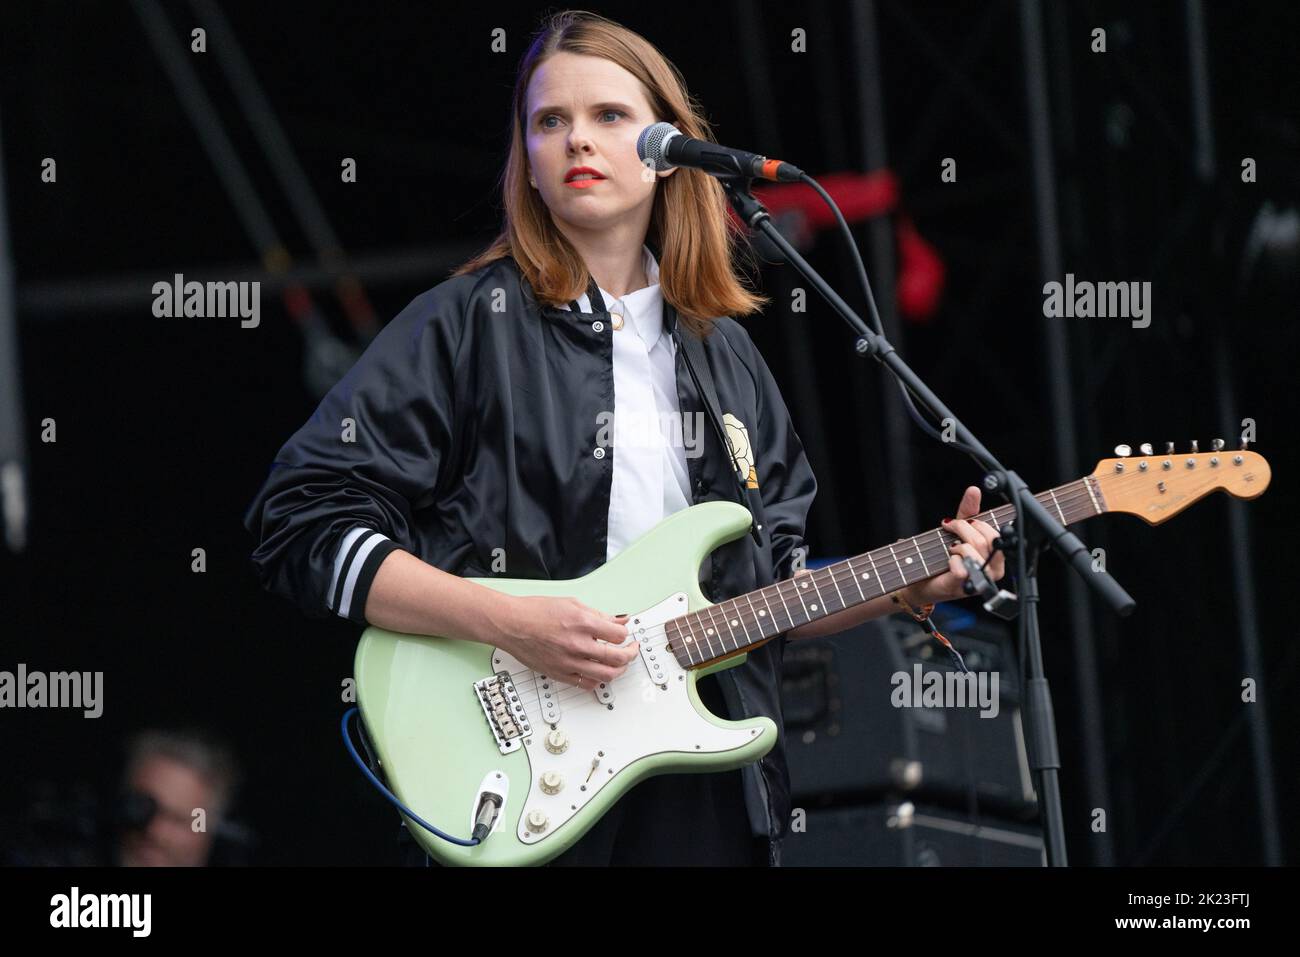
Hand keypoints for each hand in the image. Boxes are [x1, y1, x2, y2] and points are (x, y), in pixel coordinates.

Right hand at [492, 595, 639, 689]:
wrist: (511, 624)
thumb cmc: (535, 612)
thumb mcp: (572, 603)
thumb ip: (599, 615)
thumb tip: (619, 620)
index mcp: (583, 623)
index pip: (619, 635)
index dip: (625, 633)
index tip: (623, 633)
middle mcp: (578, 644)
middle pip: (618, 657)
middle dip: (631, 653)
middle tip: (631, 650)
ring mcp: (569, 662)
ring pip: (606, 675)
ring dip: (618, 670)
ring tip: (618, 663)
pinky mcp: (559, 674)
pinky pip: (586, 684)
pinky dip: (597, 680)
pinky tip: (598, 672)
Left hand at [902, 486, 1005, 605]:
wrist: (922, 579)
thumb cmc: (943, 557)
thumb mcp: (958, 530)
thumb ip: (968, 511)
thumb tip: (974, 490)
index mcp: (998, 556)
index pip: (996, 534)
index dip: (977, 524)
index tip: (964, 522)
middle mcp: (994, 570)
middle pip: (983, 540)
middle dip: (962, 530)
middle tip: (950, 530)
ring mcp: (981, 581)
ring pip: (973, 550)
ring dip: (956, 546)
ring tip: (951, 550)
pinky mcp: (964, 587)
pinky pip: (961, 566)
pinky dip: (951, 560)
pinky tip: (949, 563)